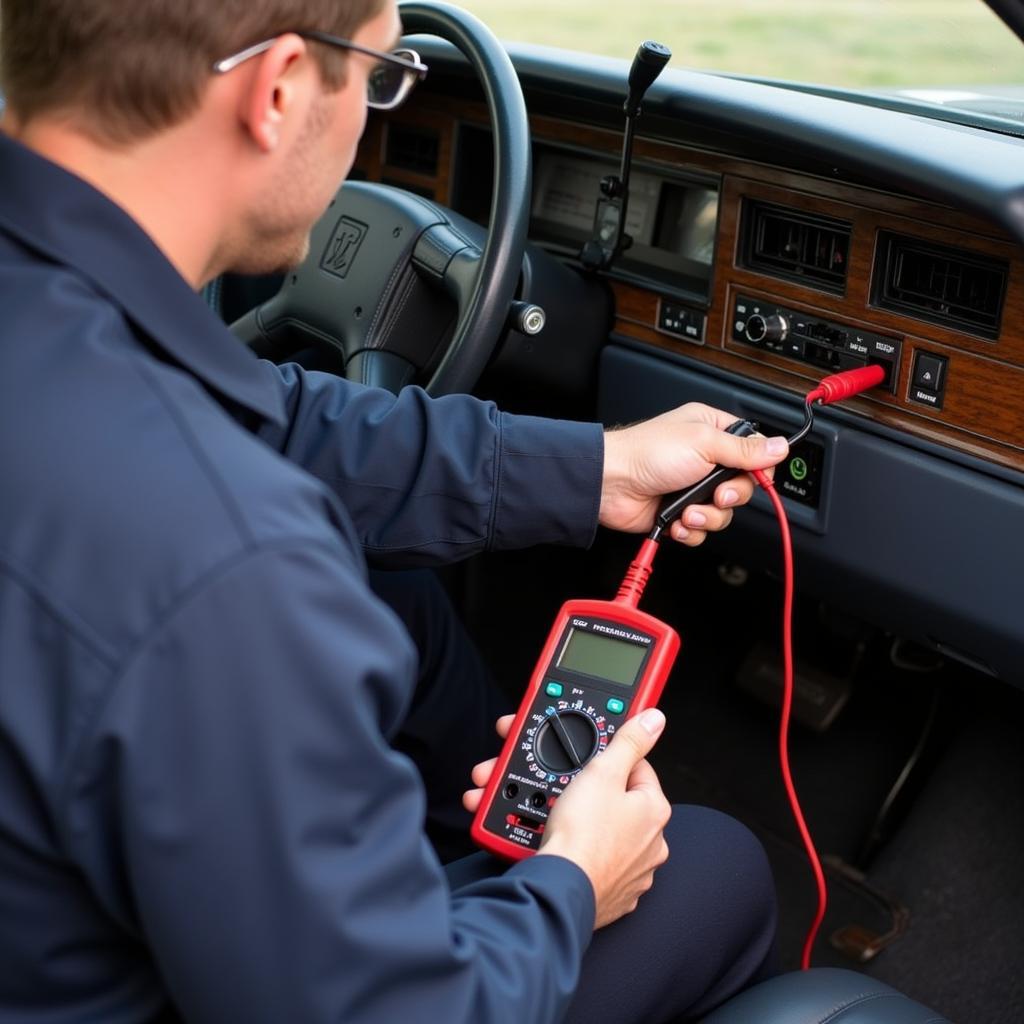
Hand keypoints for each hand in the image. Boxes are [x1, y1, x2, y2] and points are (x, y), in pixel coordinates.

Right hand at [463, 710, 671, 930]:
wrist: (560, 888)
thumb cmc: (582, 835)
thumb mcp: (602, 772)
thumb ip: (629, 742)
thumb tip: (653, 720)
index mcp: (654, 811)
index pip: (636, 770)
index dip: (608, 763)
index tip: (590, 764)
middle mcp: (652, 844)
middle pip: (620, 804)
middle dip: (594, 796)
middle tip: (569, 794)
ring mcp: (634, 872)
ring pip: (609, 836)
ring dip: (588, 827)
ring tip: (564, 822)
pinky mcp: (613, 894)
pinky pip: (598, 864)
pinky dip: (584, 856)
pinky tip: (567, 849)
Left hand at [600, 403, 788, 545]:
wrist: (610, 484)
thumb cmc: (646, 453)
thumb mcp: (704, 443)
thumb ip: (744, 450)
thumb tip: (779, 446)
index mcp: (712, 431)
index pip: (754, 451)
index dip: (760, 468)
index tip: (758, 477)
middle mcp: (704, 459)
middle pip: (742, 486)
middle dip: (730, 497)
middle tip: (716, 494)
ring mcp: (691, 487)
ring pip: (723, 513)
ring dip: (708, 517)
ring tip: (689, 511)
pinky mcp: (679, 512)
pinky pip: (701, 529)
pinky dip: (691, 530)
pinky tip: (677, 521)